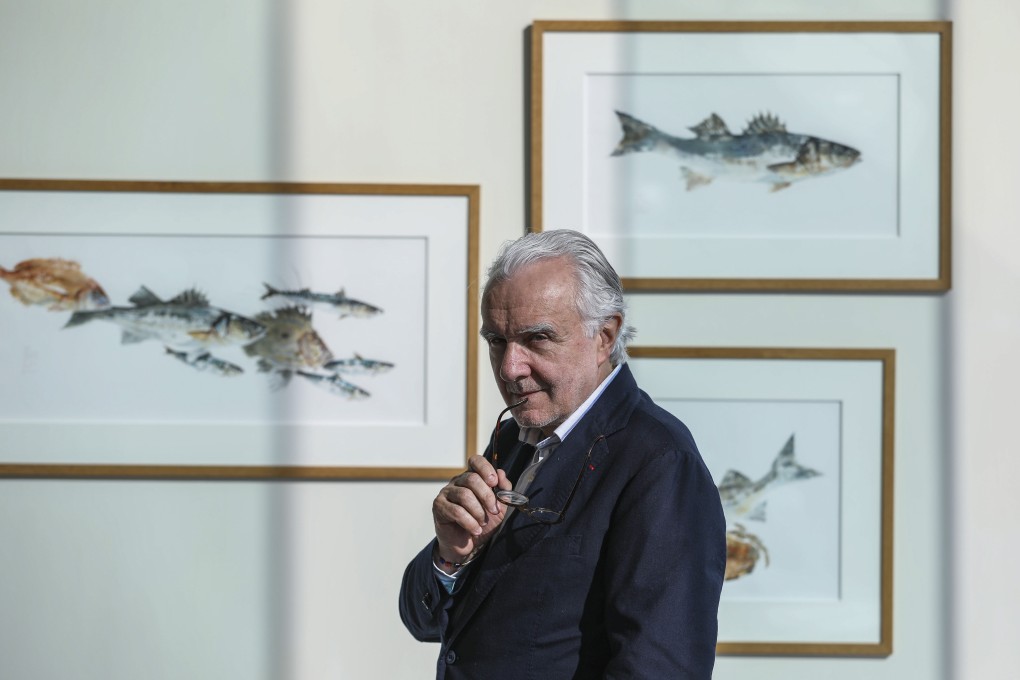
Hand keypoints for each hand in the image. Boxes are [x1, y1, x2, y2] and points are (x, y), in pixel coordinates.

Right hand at [432, 455, 511, 570]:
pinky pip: (456, 511)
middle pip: (472, 479)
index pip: (475, 461)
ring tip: (483, 523)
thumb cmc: (482, 523)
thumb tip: (501, 474)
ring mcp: (446, 493)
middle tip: (494, 511)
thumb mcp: (499, 508)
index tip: (494, 482)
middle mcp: (457, 482)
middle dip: (487, 496)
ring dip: (478, 511)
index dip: (485, 468)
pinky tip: (475, 530)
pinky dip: (470, 522)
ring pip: (464, 495)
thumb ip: (503, 490)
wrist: (468, 545)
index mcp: (472, 477)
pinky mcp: (439, 507)